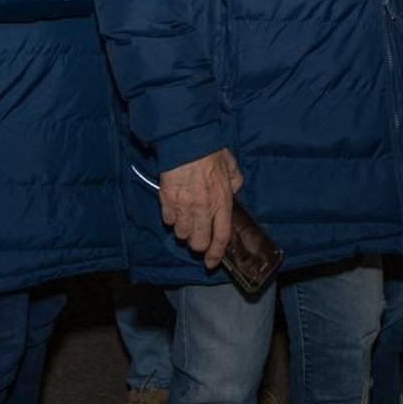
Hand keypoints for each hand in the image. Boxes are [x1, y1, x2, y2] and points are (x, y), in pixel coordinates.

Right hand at [159, 148, 243, 270]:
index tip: (211, 262)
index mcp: (222, 201)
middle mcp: (204, 208)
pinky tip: (176, 210)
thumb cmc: (210, 151)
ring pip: (182, 234)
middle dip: (198, 245)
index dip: (216, 254)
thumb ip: (235, 180)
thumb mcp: (231, 165)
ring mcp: (184, 206)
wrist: (186, 141)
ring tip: (187, 220)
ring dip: (185, 231)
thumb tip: (234, 189)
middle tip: (198, 238)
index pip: (221, 236)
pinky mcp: (167, 200)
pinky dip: (172, 219)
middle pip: (198, 242)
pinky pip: (168, 220)